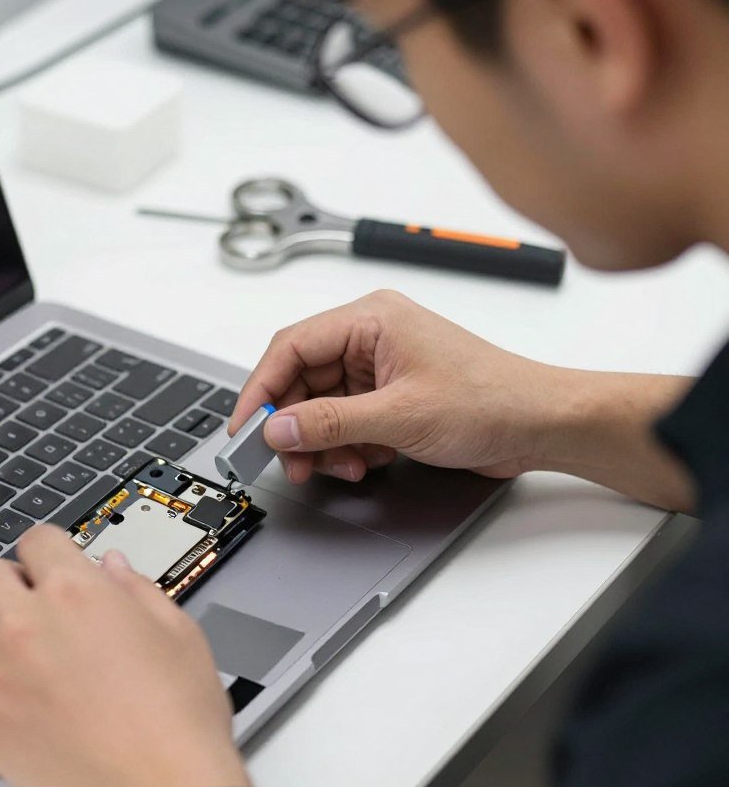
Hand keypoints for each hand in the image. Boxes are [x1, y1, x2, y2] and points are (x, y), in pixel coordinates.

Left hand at [0, 526, 250, 786]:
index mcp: (77, 592)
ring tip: (3, 641)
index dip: (50, 552)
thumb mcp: (178, 632)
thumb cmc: (179, 720)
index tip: (55, 568)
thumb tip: (113, 567)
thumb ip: (138, 589)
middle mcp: (26, 625)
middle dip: (11, 582)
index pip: (36, 540)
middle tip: (32, 605)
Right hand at [230, 290, 556, 484]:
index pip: (292, 347)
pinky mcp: (389, 396)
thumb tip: (278, 427)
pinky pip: (345, 421)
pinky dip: (344, 447)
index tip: (246, 427)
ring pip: (321, 406)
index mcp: (370, 319)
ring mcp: (380, 369)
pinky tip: (362, 463)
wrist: (541, 425)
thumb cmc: (491, 399)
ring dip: (321, 442)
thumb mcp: (399, 416)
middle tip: (286, 460)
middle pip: (302, 380)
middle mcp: (370, 338)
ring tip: (335, 467)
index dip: (261, 388)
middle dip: (294, 425)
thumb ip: (330, 423)